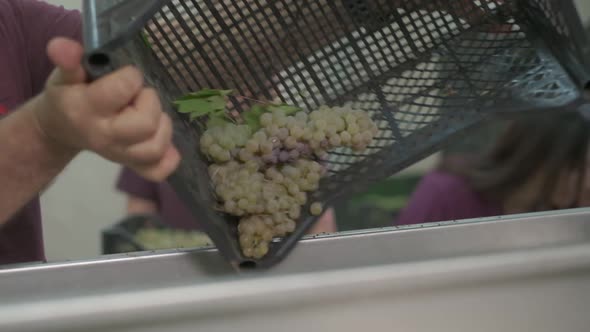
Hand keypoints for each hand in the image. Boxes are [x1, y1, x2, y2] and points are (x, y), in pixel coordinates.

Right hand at [31, 37, 179, 181]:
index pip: (124, 89)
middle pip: (146, 123)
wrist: (61, 128)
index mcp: (87, 110)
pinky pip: (157, 171)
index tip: (125, 75)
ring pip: (156, 147)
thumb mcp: (64, 74)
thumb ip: (68, 59)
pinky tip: (162, 140)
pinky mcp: (132, 165)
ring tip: (148, 113)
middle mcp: (106, 137)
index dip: (131, 76)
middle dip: (150, 102)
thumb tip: (63, 46)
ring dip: (162, 125)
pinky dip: (168, 159)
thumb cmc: (69, 95)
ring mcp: (120, 155)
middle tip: (137, 96)